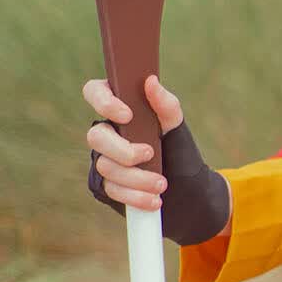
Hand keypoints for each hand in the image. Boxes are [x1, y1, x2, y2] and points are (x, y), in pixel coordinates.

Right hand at [85, 73, 230, 242]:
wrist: (186, 188)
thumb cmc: (178, 150)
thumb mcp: (176, 126)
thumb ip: (166, 104)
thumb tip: (151, 82)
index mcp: (120, 108)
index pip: (94, 92)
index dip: (104, 101)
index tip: (128, 115)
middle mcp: (107, 132)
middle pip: (96, 136)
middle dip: (123, 150)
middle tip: (150, 154)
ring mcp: (104, 158)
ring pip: (105, 166)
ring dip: (136, 177)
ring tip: (162, 184)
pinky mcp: (106, 184)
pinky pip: (111, 190)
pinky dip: (134, 196)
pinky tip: (154, 199)